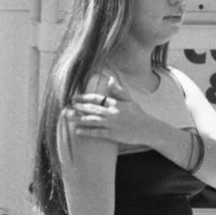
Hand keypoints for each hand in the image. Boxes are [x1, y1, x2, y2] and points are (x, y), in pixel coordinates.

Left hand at [65, 86, 180, 157]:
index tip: (74, 97)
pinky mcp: (113, 135)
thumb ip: (119, 91)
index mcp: (116, 103)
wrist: (149, 129)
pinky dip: (87, 132)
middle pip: (91, 108)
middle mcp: (112, 112)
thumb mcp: (130, 100)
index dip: (84, 97)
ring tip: (68, 117)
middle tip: (66, 106)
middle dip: (78, 107)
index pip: (97, 98)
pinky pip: (97, 133)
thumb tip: (110, 79)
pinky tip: (77, 131)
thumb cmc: (139, 114)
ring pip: (92, 120)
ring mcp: (112, 124)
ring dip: (78, 118)